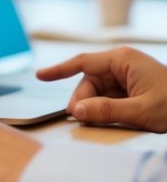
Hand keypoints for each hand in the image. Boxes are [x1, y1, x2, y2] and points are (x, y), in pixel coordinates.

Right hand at [37, 47, 166, 131]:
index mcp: (123, 60)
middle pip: (89, 81)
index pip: (82, 62)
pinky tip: (109, 119)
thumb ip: (106, 111)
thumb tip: (76, 111)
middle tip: (82, 119)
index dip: (59, 70)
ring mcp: (128, 77)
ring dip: (96, 107)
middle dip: (83, 100)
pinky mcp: (133, 89)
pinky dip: (105, 109)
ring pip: (97, 92)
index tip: (39, 76)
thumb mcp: (141, 111)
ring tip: (102, 121)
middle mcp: (123, 64)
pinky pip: (109, 98)